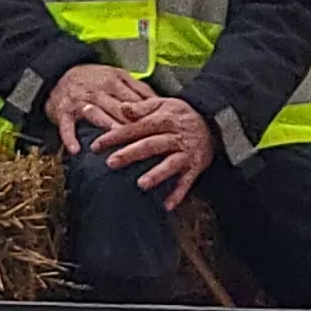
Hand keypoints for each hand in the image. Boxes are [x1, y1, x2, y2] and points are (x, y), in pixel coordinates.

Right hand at [48, 63, 158, 152]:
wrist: (59, 74)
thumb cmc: (93, 78)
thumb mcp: (117, 75)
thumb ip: (138, 87)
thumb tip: (161, 101)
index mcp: (113, 81)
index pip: (133, 100)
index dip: (146, 114)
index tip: (158, 128)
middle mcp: (97, 91)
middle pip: (118, 109)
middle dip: (131, 123)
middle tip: (144, 139)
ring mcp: (80, 102)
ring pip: (97, 116)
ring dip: (106, 127)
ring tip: (115, 140)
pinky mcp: (64, 113)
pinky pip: (67, 127)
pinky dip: (70, 138)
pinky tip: (76, 150)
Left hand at [101, 94, 221, 203]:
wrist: (214, 122)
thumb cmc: (181, 114)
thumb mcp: (162, 105)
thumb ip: (141, 108)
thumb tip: (121, 107)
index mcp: (162, 119)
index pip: (135, 128)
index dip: (115, 136)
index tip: (96, 145)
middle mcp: (174, 136)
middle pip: (150, 145)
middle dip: (131, 154)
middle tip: (110, 163)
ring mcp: (186, 152)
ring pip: (170, 163)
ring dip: (157, 174)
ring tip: (142, 184)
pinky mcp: (196, 165)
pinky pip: (187, 181)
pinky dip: (179, 193)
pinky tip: (167, 205)